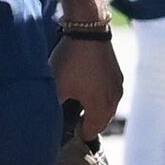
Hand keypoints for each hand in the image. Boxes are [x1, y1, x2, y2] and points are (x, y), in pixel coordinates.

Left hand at [54, 28, 125, 142]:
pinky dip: (100, 96)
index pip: (91, 132)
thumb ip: (52, 107)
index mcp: (100, 107)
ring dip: (95, 110)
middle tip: (72, 120)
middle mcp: (113, 99)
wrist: (88, 29)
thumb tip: (46, 122)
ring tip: (78, 104)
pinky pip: (110, 93)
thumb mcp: (57, 86)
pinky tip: (87, 87)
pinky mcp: (117, 73)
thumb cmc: (72, 59)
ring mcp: (117, 85)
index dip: (78, 134)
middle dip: (88, 124)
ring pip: (107, 107)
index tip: (66, 131)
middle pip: (101, 121)